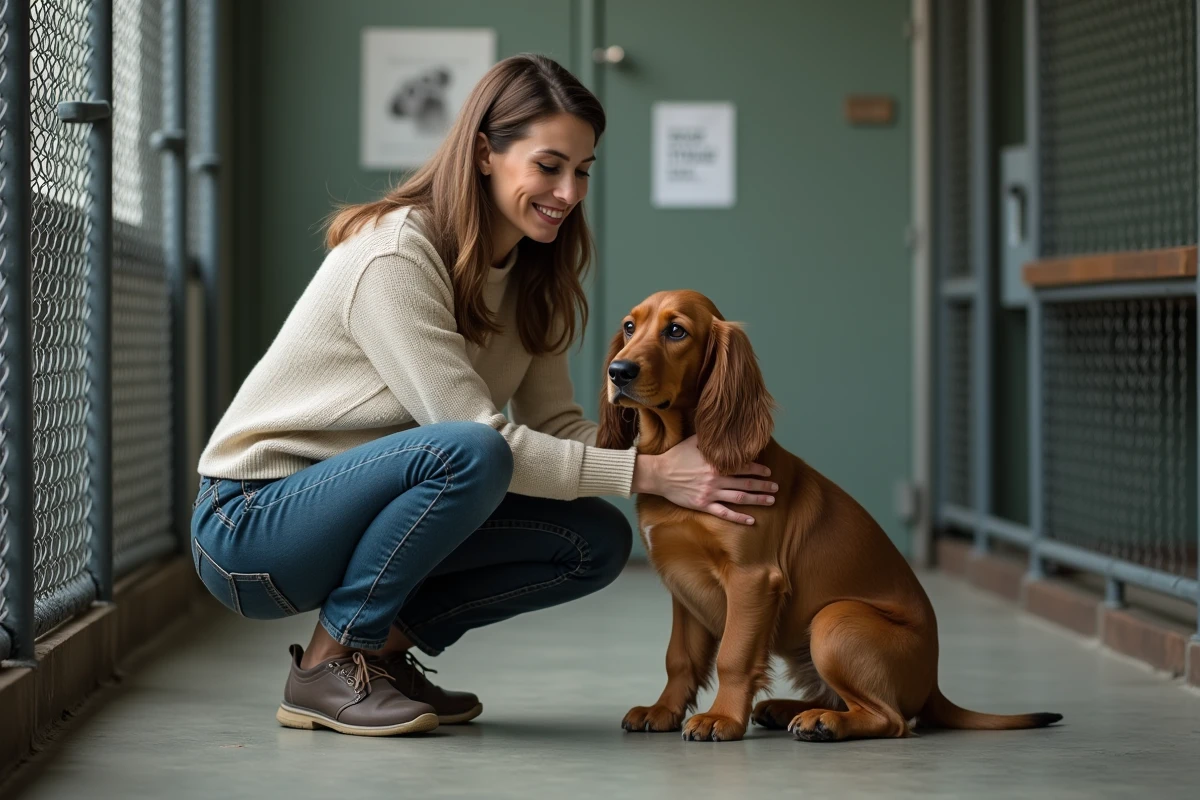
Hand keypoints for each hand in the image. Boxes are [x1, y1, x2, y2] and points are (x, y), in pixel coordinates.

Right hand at [632, 435, 776, 524]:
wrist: (658, 474)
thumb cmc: (676, 456)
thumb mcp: (693, 441)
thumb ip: (710, 438)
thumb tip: (722, 428)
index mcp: (716, 463)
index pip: (743, 466)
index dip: (758, 469)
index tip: (768, 472)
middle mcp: (716, 479)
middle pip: (746, 483)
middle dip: (763, 485)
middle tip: (776, 487)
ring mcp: (710, 493)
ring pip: (740, 498)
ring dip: (757, 499)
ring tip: (771, 501)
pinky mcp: (703, 505)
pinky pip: (725, 513)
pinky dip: (739, 518)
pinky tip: (751, 520)